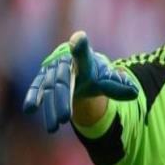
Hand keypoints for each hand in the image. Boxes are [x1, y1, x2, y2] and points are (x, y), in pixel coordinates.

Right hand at [23, 31, 137, 132]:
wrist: (79, 69)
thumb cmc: (95, 74)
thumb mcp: (108, 80)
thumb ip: (118, 85)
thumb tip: (135, 93)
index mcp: (84, 58)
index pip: (83, 53)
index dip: (80, 46)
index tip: (79, 38)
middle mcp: (66, 61)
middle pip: (63, 80)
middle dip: (63, 99)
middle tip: (65, 118)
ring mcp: (53, 69)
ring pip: (50, 87)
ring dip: (50, 107)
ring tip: (54, 127)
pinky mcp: (43, 77)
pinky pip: (37, 86)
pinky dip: (33, 97)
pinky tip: (29, 109)